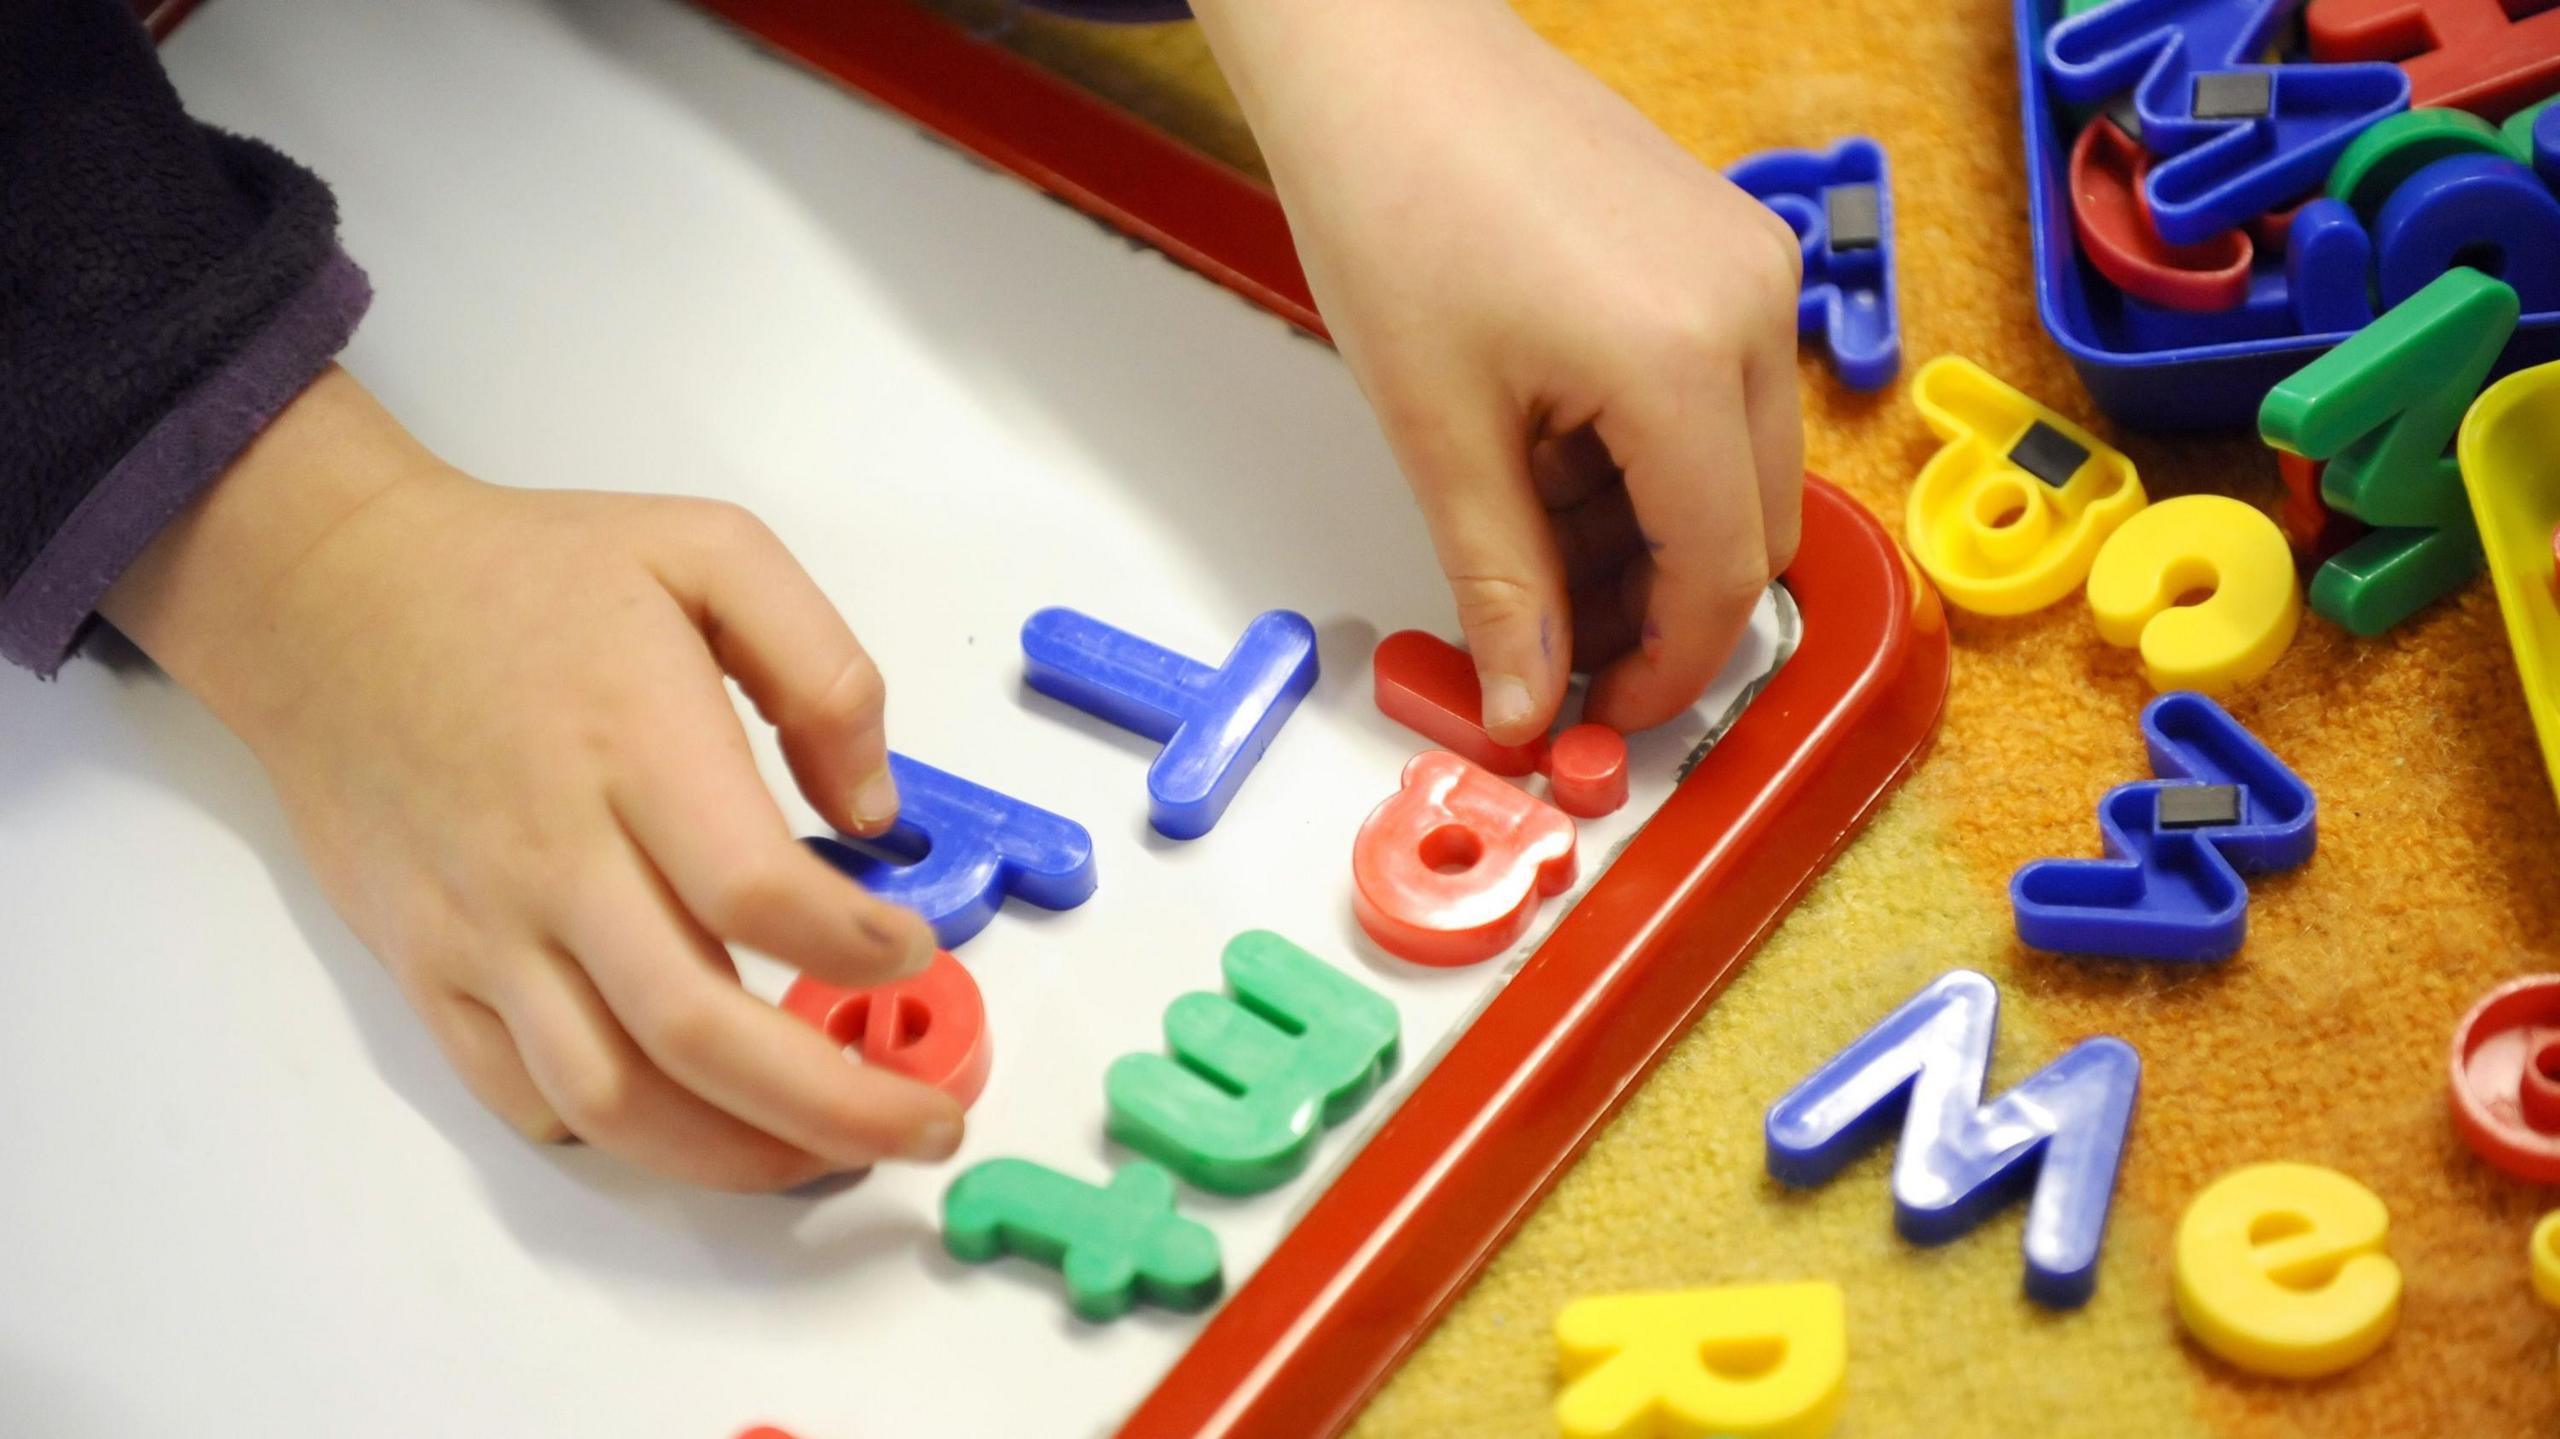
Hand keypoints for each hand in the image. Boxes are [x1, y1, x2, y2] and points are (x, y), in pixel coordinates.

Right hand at [103, 368, 958, 1190]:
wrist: (333, 599)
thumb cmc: (528, 576)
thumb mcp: (709, 551)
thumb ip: (823, 670)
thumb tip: (875, 811)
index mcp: (635, 746)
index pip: (756, 892)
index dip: (855, 948)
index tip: (914, 951)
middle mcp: (555, 857)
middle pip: (698, 1029)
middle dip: (834, 1103)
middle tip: (926, 1123)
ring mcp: (485, 928)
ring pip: (612, 1096)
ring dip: (735, 1152)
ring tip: (827, 1154)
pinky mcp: (432, 968)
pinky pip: (524, 1094)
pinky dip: (619, 1136)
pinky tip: (696, 1126)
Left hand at [1195, 0, 1804, 743]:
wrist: (1383, 58)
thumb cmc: (1394, 201)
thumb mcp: (1438, 431)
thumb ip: (1501, 583)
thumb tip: (1527, 703)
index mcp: (1683, 360)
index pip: (1721, 573)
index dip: (1664, 668)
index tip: (1599, 712)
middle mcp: (1751, 307)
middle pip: (1752, 527)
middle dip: (1659, 606)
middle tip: (1553, 641)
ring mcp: (1749, 266)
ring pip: (1738, 465)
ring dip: (1650, 532)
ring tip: (1527, 531)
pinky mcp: (1726, 244)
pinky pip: (1720, 391)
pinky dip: (1650, 454)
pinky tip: (1553, 452)